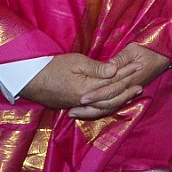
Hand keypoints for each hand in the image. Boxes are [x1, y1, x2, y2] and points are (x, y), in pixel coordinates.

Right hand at [19, 52, 137, 111]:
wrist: (30, 81)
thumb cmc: (52, 67)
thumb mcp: (76, 62)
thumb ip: (97, 68)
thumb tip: (116, 69)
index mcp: (87, 88)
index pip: (113, 80)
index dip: (127, 72)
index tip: (139, 64)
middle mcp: (85, 100)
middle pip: (112, 95)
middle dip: (128, 87)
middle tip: (142, 81)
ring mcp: (79, 105)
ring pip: (105, 105)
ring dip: (120, 98)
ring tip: (132, 93)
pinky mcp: (74, 106)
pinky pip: (96, 109)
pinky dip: (107, 106)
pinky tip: (113, 101)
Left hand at [66, 43, 170, 119]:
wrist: (164, 54)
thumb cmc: (149, 49)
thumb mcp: (134, 49)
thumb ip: (121, 59)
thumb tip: (110, 67)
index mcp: (129, 79)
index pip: (109, 90)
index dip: (94, 95)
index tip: (80, 99)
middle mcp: (128, 89)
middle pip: (106, 104)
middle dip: (89, 109)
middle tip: (72, 111)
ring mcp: (128, 92)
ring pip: (109, 107)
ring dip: (92, 112)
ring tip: (76, 113)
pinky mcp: (128, 92)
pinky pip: (113, 105)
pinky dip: (100, 110)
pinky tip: (89, 110)